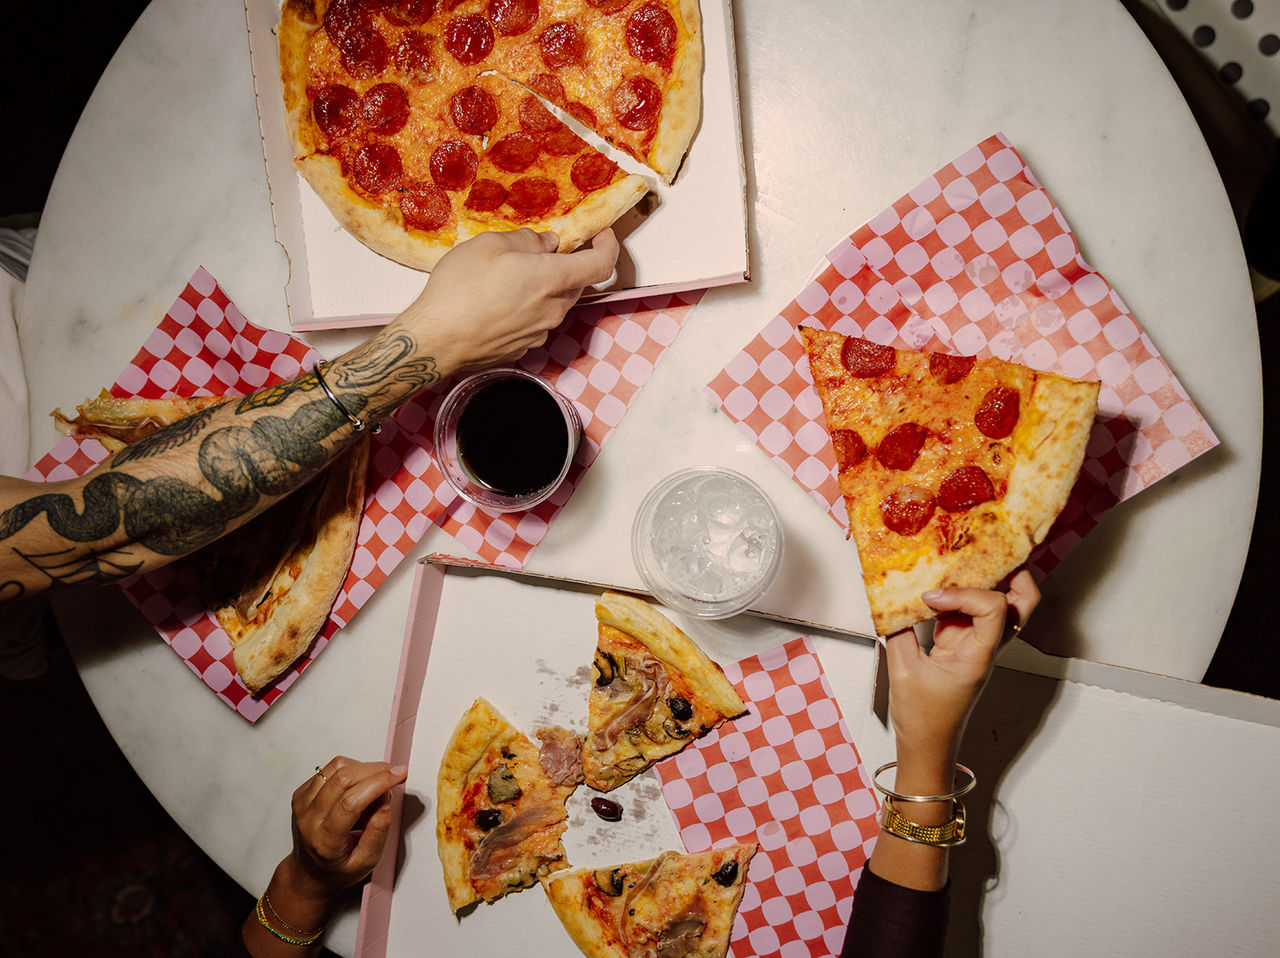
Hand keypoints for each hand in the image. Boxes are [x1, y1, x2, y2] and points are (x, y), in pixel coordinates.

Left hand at [283, 757, 408, 903]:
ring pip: (337, 767)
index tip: (399, 775)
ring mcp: (302, 804)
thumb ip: (379, 830)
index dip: (378, 783)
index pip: (351, 802)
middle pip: (343, 779)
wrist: (309, 873)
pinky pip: (330, 769)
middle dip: (376, 770)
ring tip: (375, 784)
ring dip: (364, 768)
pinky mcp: (301, 792)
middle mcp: (308, 819)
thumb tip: (385, 797)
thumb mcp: (367, 861)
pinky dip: (351, 770)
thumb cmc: (337, 869)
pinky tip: (358, 786)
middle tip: (394, 775)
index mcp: (324, 841)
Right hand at [393, 228, 619, 371]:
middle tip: (540, 251)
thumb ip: (527, 240)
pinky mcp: (524, 347)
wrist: (437, 340)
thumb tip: (547, 243)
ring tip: (509, 275)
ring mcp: (540, 332)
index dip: (608, 246)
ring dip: (544, 286)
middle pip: (576, 283)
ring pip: (555, 303)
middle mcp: (554, 310)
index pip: (602, 265)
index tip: (601, 234)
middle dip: (566, 265)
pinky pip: (536, 320)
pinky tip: (498, 300)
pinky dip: (528, 306)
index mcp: (553, 280)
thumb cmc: (460, 289)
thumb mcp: (490, 245)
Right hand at [884, 571, 1039, 768]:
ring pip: (999, 605)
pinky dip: (957, 597)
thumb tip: (891, 601)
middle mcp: (986, 647)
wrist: (928, 746)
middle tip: (987, 554)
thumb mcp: (903, 671)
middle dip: (1012, 575)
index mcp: (980, 656)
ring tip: (958, 565)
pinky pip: (969, 613)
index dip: (965, 593)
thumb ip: (898, 631)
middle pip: (1021, 604)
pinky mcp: (961, 645)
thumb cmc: (922, 719)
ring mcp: (977, 645)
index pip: (994, 608)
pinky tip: (935, 589)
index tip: (931, 597)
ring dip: (983, 582)